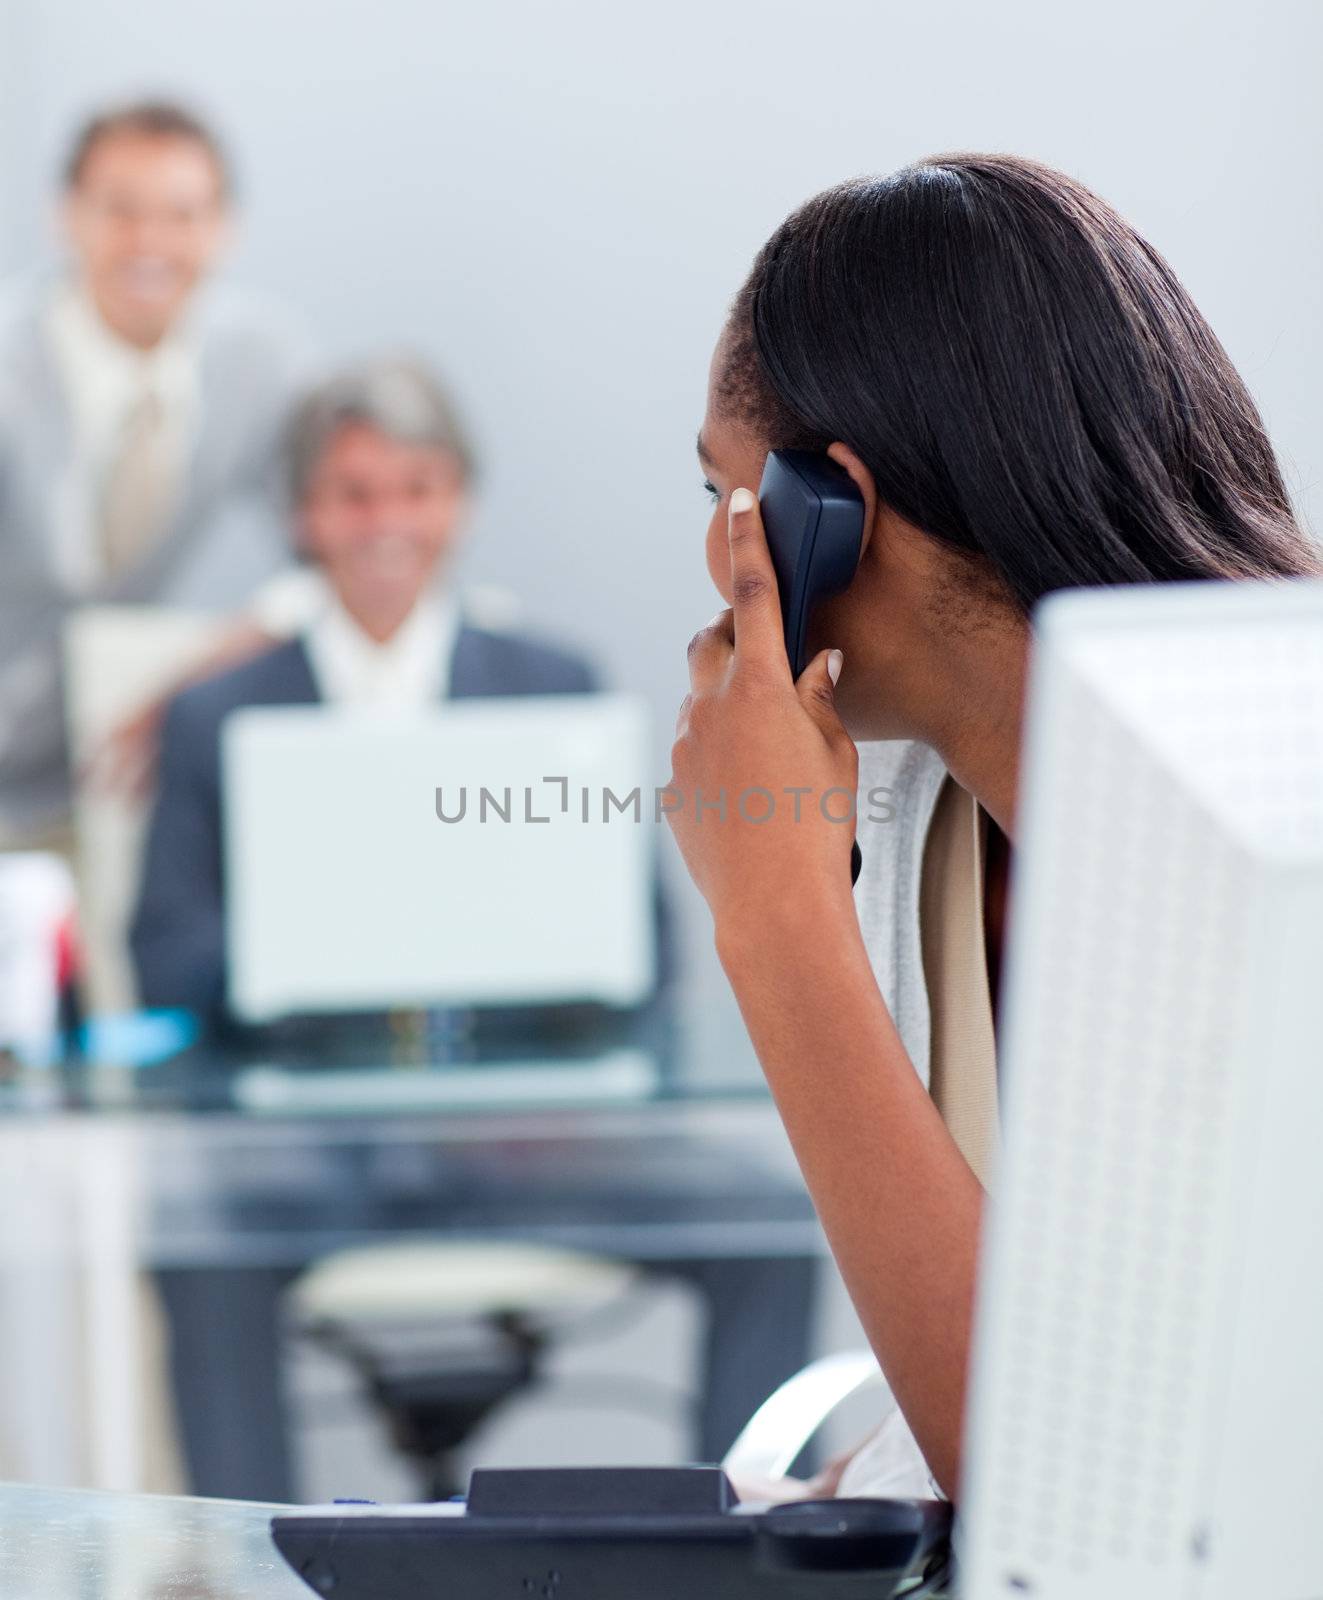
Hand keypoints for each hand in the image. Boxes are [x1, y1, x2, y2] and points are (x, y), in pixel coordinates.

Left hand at [667, 486, 858, 942]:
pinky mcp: (671, 784)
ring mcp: (683, 745)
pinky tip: (748, 795)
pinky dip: (717, 755)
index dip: (748, 540)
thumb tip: (820, 663)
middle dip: (734, 637)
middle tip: (767, 660)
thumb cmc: (818, 827)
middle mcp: (711, 706)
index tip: (739, 501)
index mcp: (761, 686)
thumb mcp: (837, 754)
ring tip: (769, 756)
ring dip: (729, 706)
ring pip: (701, 701)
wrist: (773, 904)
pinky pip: (692, 751)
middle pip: (711, 641)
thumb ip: (821, 698)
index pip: (754, 591)